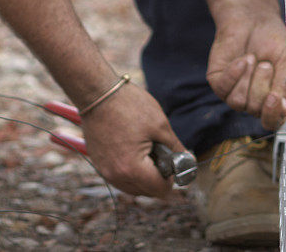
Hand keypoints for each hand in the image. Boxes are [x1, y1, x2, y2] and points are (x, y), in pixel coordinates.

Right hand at [79, 82, 185, 196]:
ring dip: (144, 177)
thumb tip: (188, 160)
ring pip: (131, 187)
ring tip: (149, 151)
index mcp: (132, 169)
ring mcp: (104, 170)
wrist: (97, 92)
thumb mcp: (160, 125)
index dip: (173, 179)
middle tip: (163, 155)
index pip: (160, 190)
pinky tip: (136, 151)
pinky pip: (119, 177)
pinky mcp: (98, 162)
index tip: (175, 163)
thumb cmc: (130, 105)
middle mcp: (115, 176)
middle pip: (145, 192)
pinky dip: (130, 171)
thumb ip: (175, 148)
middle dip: (158, 178)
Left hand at [206, 13, 285, 129]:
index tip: (276, 98)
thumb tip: (284, 103)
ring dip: (248, 78)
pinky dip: (234, 73)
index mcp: (273, 100)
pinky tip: (242, 59)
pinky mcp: (218, 82)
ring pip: (238, 102)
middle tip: (266, 64)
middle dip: (261, 85)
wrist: (254, 19)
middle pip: (254, 110)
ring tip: (253, 58)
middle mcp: (253, 101)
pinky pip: (223, 88)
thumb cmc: (273, 41)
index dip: (273, 114)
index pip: (272, 121)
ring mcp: (234, 93)